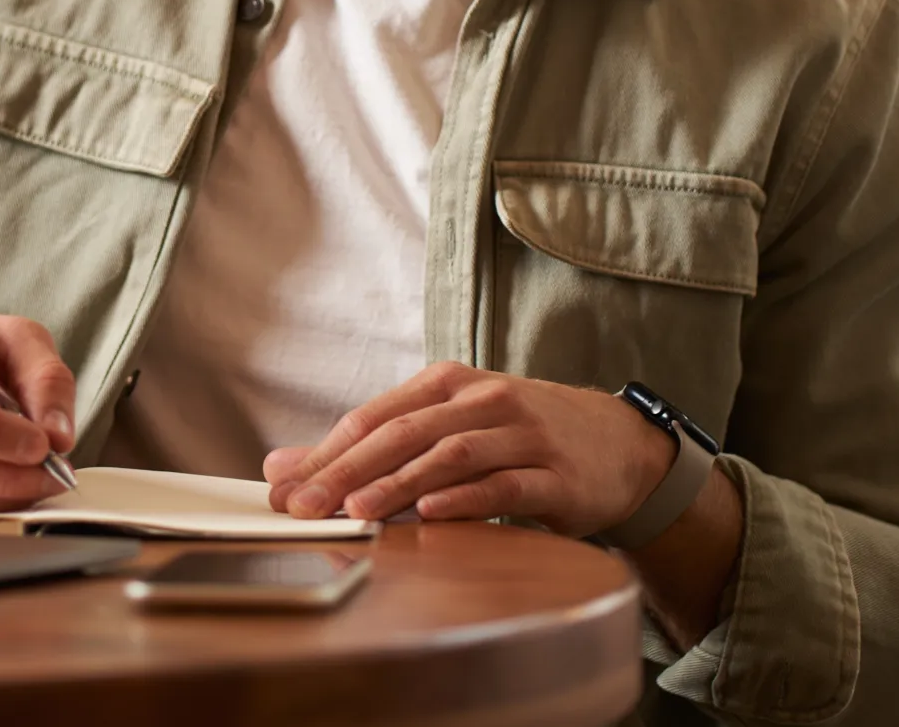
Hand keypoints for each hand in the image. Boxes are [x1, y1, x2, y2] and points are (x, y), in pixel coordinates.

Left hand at [263, 361, 671, 530]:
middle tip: (305, 506)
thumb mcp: (445, 428)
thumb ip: (367, 447)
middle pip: (403, 433)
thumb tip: (282, 466)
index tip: (282, 489)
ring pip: (450, 455)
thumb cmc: (518, 436)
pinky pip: (504, 485)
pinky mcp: (555, 475)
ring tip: (357, 511)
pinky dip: (466, 499)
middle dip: (347, 471)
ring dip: (399, 483)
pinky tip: (433, 514)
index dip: (325, 453)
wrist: (617, 444)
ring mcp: (522, 435)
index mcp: (447, 385)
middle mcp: (482, 401)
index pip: (374, 417)